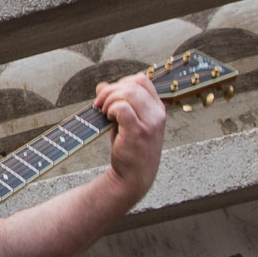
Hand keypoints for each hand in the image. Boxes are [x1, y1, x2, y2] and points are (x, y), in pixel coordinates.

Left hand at [95, 73, 165, 202]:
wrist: (133, 177)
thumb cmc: (129, 148)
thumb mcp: (125, 121)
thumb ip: (116, 101)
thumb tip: (102, 85)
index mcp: (157, 108)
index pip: (142, 80)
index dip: (121, 83)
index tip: (110, 97)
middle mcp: (157, 113)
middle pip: (133, 84)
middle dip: (110, 91)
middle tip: (100, 105)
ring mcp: (150, 123)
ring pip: (128, 93)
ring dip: (109, 99)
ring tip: (103, 112)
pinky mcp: (139, 132)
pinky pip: (122, 108)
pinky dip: (110, 109)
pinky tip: (107, 118)